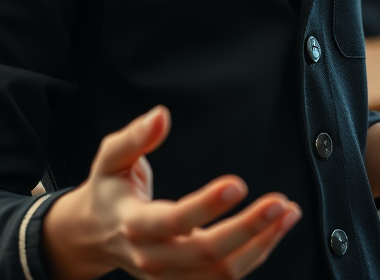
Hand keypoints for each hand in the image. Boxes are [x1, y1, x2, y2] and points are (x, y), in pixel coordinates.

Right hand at [42, 106, 300, 279]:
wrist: (92, 236)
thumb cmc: (107, 188)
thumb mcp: (111, 157)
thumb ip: (135, 137)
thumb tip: (161, 115)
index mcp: (133, 223)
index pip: (174, 221)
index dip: (207, 206)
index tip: (237, 183)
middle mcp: (153, 257)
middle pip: (205, 254)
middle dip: (248, 230)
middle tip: (279, 202)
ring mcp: (170, 276)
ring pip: (221, 273)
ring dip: (260, 244)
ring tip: (288, 212)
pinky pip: (224, 277)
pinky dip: (255, 256)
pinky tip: (275, 230)